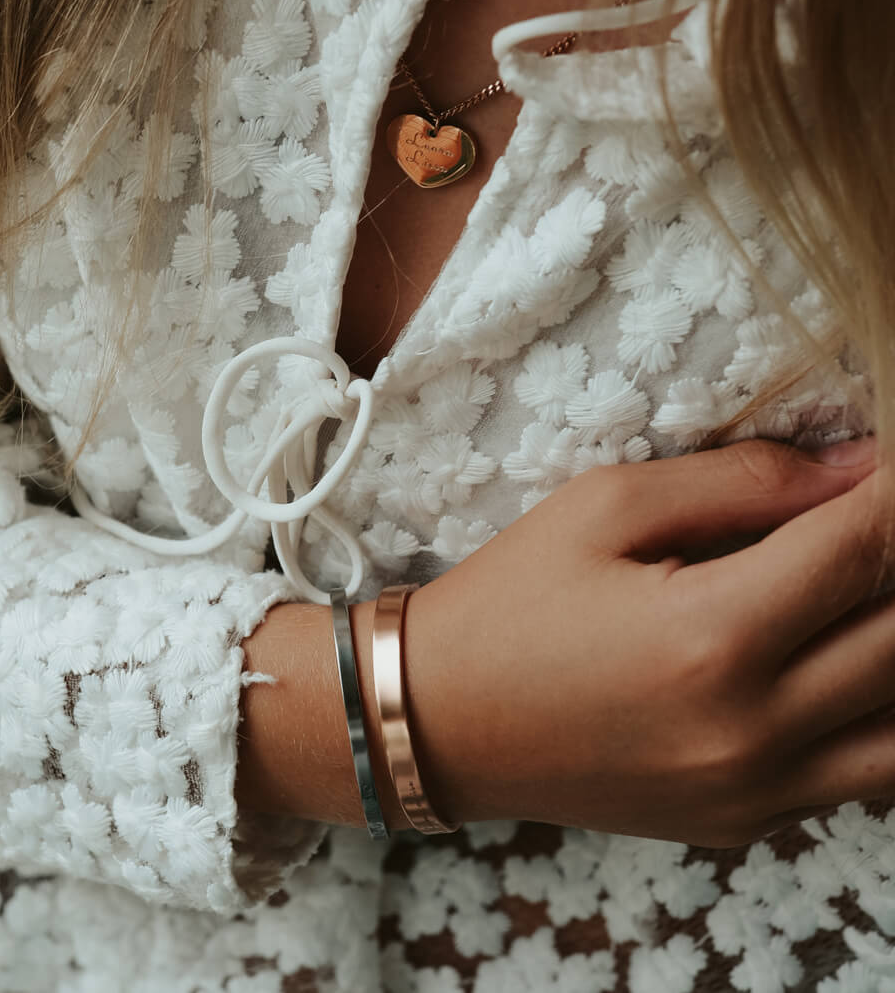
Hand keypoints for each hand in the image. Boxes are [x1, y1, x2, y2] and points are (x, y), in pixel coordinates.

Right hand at [404, 437, 892, 846]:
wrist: (441, 719)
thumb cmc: (513, 597)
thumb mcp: (606, 505)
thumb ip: (743, 480)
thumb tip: (859, 469)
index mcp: (709, 638)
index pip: (862, 550)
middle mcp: (749, 732)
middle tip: (882, 520)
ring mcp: (755, 794)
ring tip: (866, 590)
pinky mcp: (747, 823)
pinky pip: (862, 777)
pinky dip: (876, 713)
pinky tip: (835, 656)